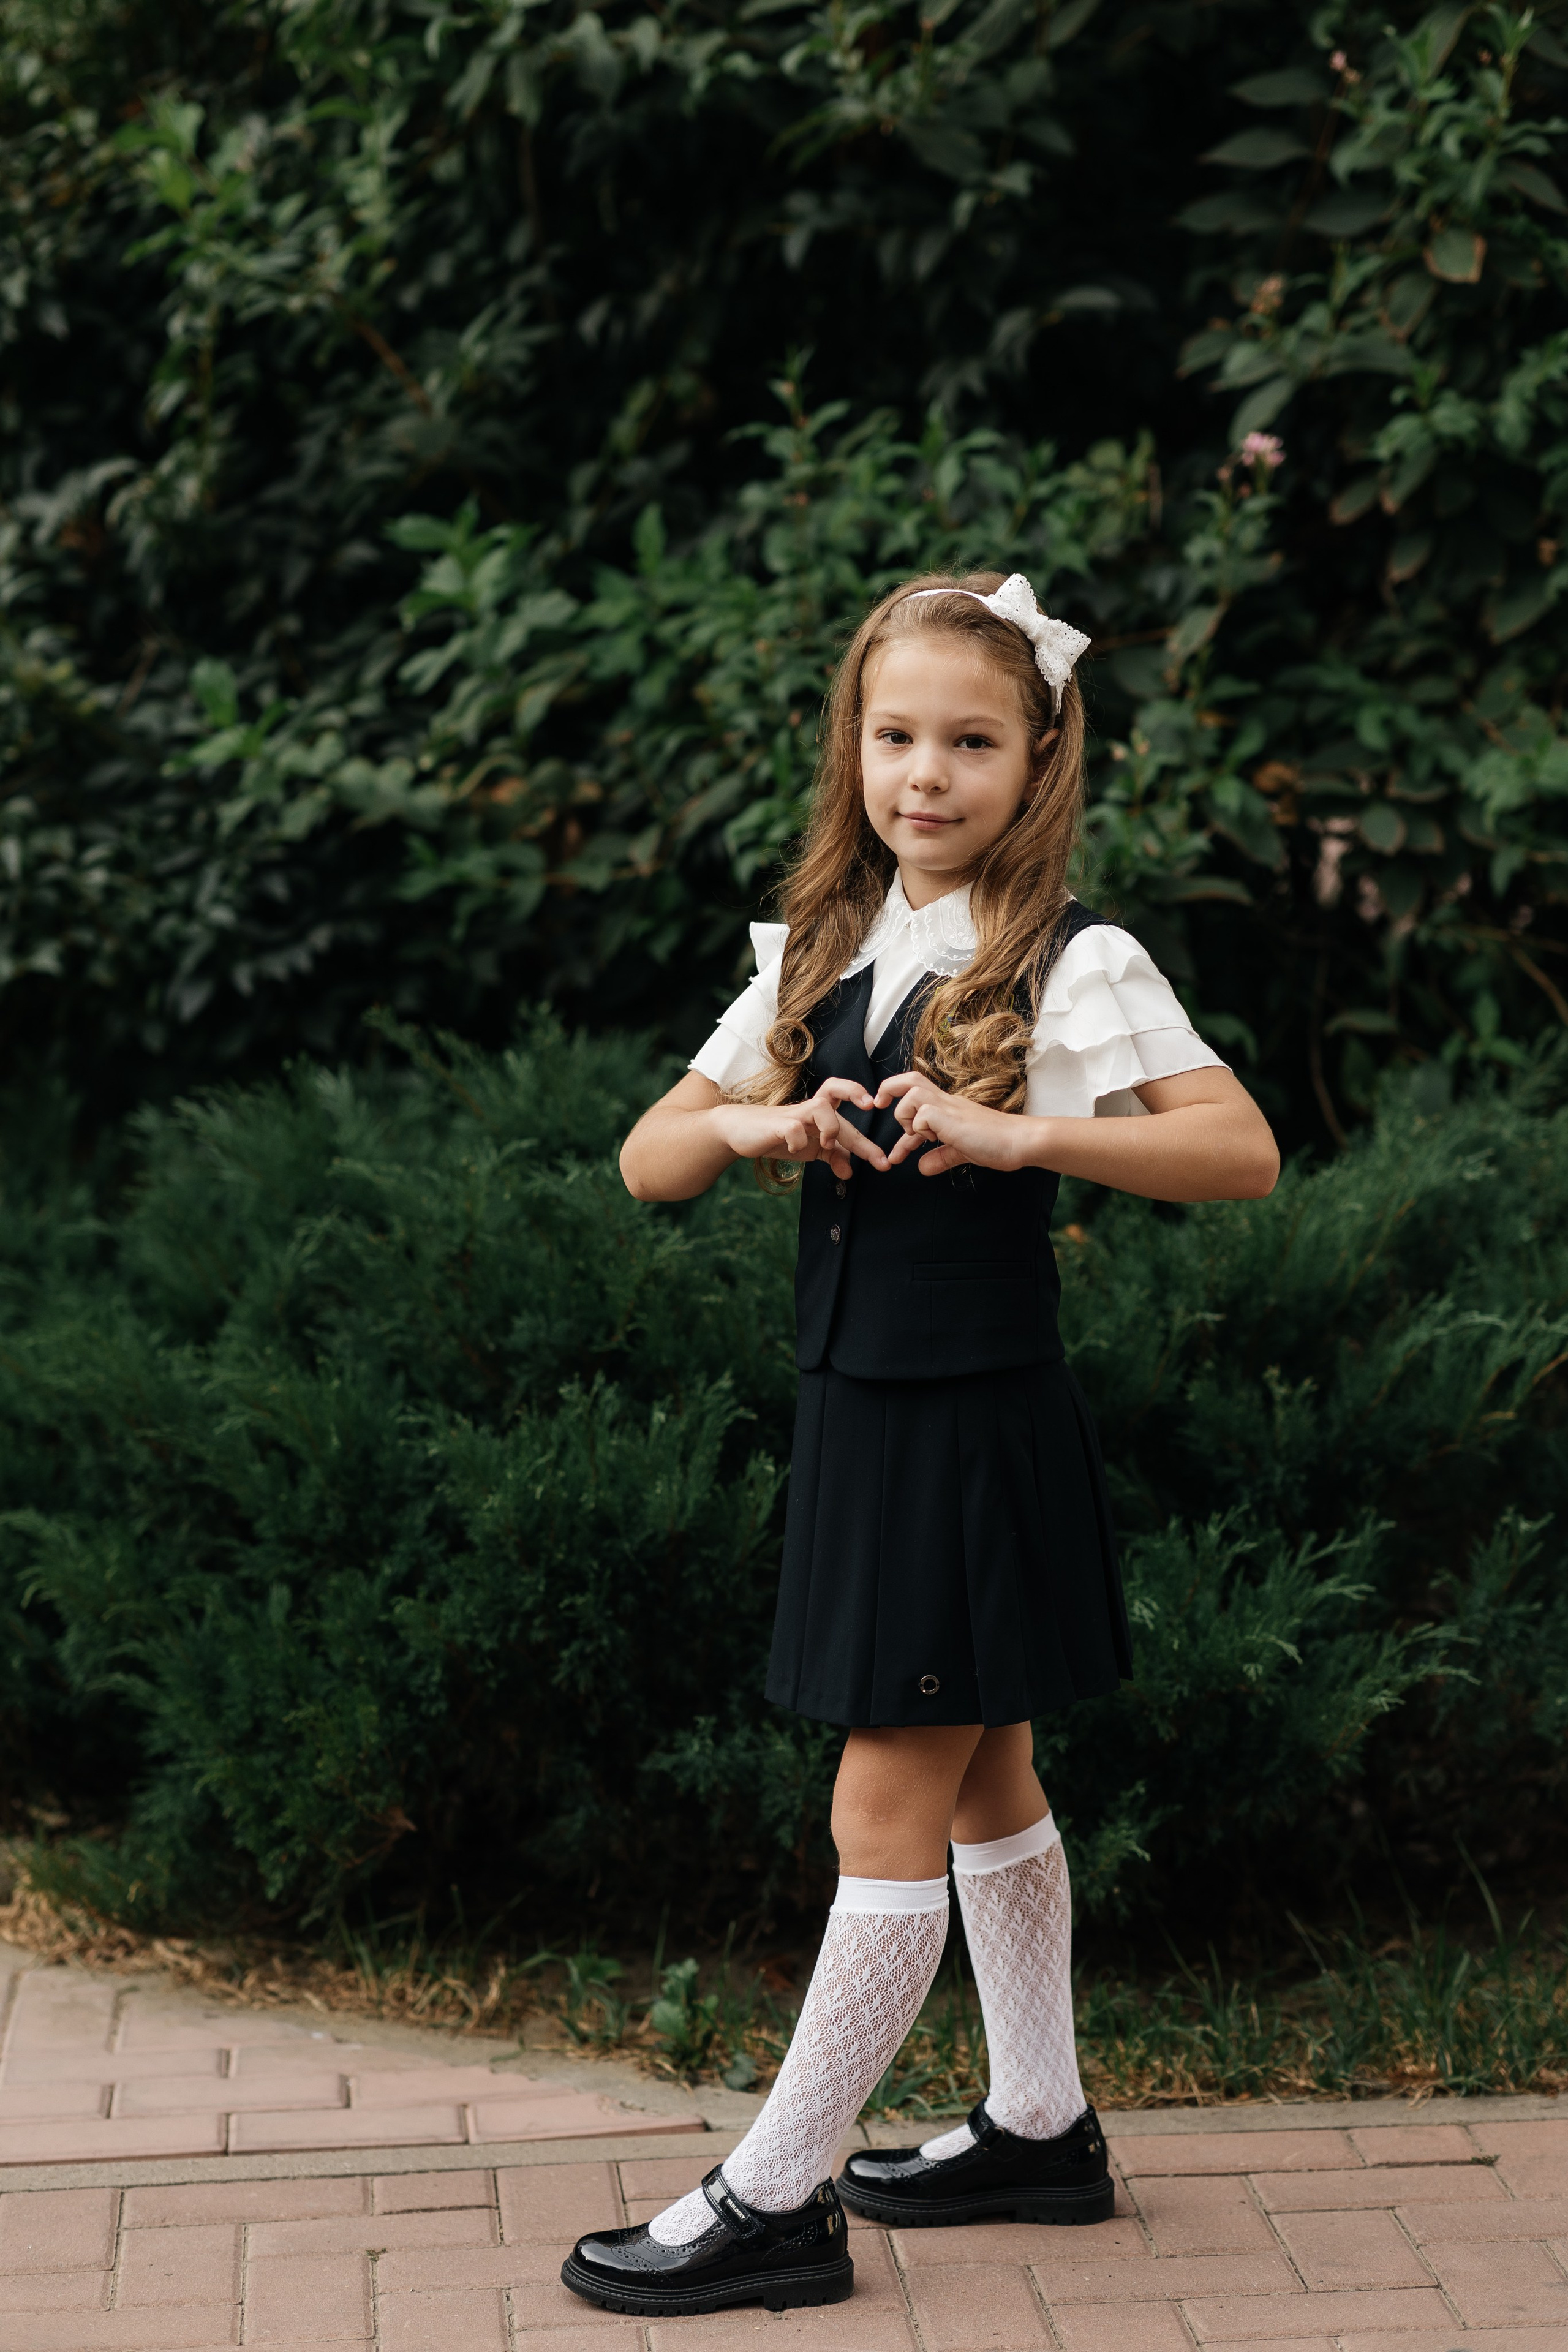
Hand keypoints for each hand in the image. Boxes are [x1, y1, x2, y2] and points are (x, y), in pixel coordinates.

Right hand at [713, 1078, 890, 1180]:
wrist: (739, 1132)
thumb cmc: (777, 1136)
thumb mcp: (810, 1148)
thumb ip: (832, 1156)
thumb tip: (849, 1173)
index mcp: (819, 1112)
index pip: (845, 1101)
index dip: (861, 1098)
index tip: (876, 1106)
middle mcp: (809, 1109)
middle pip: (840, 1112)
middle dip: (863, 1141)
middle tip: (880, 1162)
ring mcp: (793, 1116)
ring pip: (822, 1107)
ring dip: (832, 1129)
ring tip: (828, 1146)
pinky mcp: (776, 1126)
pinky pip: (794, 1129)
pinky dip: (799, 1142)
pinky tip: (796, 1150)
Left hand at [877, 1071, 1023, 1176]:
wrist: (1019, 1141)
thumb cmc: (996, 1144)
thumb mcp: (961, 1152)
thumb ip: (941, 1157)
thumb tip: (923, 1168)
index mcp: (947, 1107)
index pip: (915, 1097)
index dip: (896, 1112)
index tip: (892, 1133)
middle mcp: (945, 1102)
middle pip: (910, 1079)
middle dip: (888, 1088)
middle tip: (878, 1104)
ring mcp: (948, 1108)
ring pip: (911, 1095)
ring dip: (906, 1116)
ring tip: (920, 1136)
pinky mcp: (951, 1118)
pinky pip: (922, 1114)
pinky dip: (920, 1128)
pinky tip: (933, 1139)